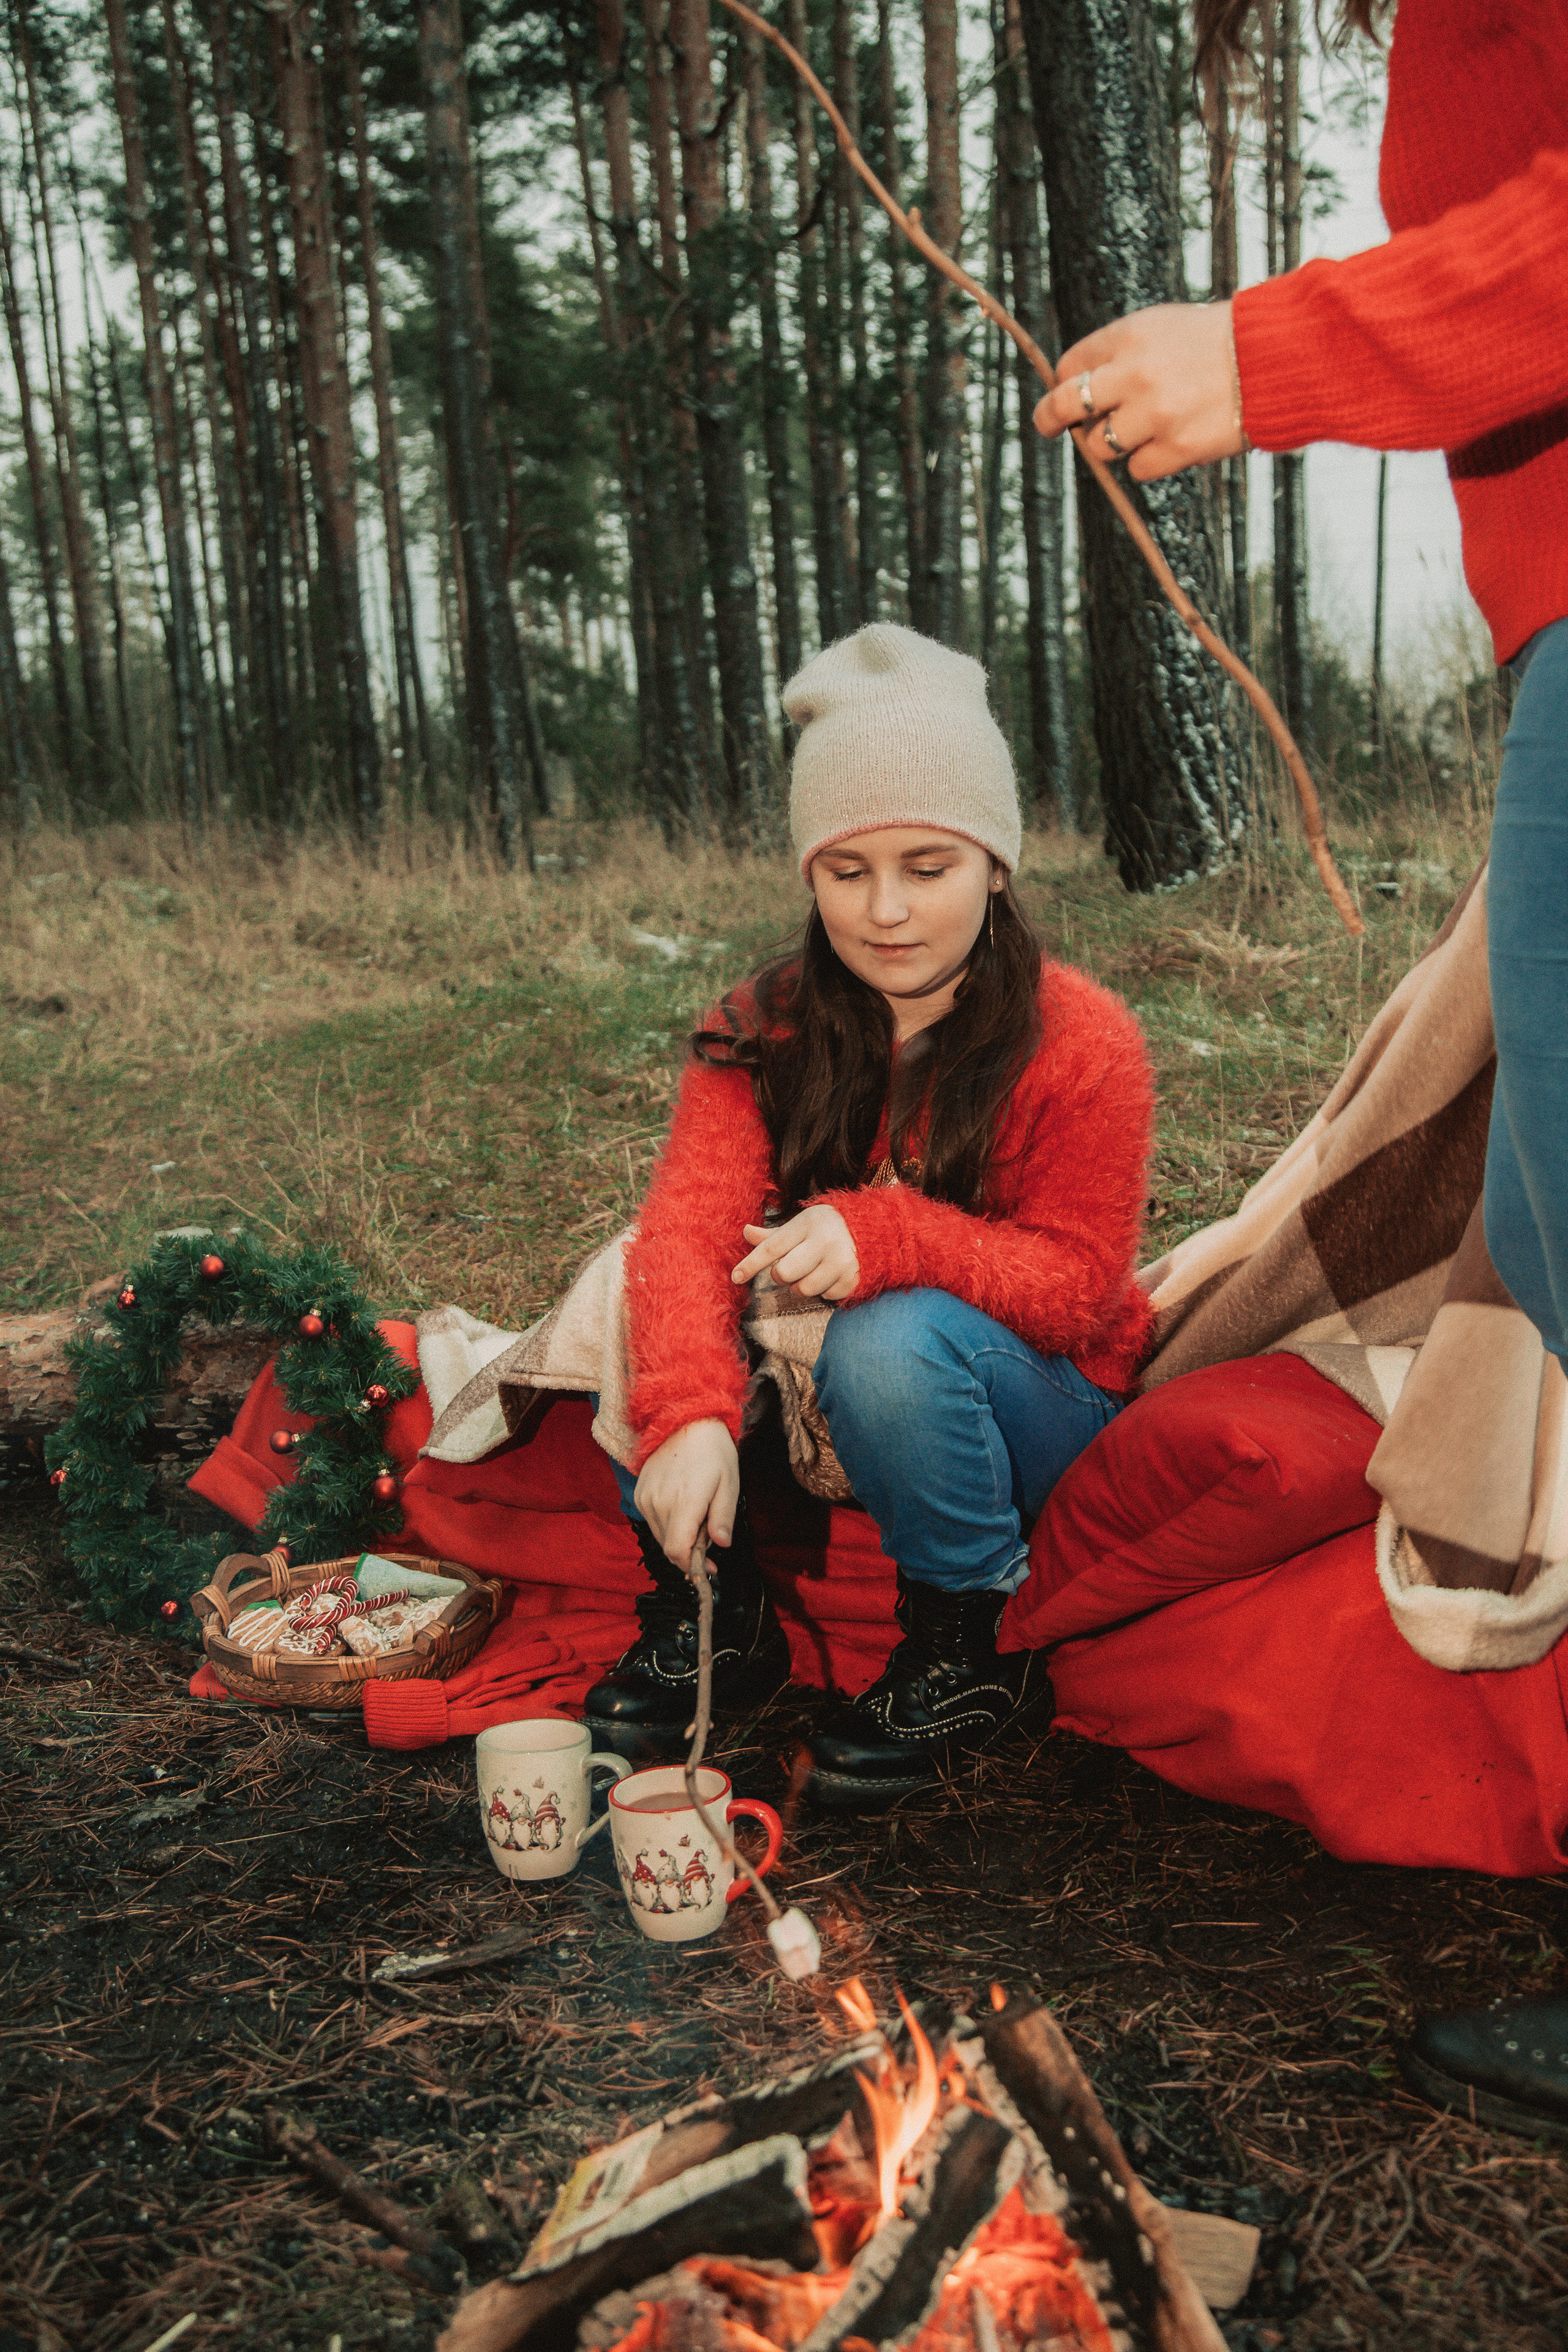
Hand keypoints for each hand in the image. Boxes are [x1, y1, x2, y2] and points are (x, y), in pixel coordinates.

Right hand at [633, 1419, 739, 1567]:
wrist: (684, 1420)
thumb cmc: (713, 1451)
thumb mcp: (729, 1483)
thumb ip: (723, 1517)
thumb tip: (722, 1545)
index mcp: (684, 1502)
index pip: (677, 1551)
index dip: (693, 1565)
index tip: (709, 1567)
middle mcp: (659, 1503)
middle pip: (669, 1548)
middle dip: (690, 1551)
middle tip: (710, 1536)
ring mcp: (645, 1498)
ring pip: (660, 1536)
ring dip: (679, 1537)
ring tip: (697, 1516)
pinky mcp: (639, 1494)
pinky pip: (652, 1522)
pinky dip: (667, 1524)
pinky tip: (681, 1508)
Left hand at [731, 1207, 859, 1300]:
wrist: (875, 1230)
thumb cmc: (827, 1228)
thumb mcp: (801, 1225)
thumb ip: (774, 1235)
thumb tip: (746, 1232)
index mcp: (808, 1223)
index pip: (772, 1247)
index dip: (751, 1264)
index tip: (735, 1277)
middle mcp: (825, 1241)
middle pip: (783, 1274)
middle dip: (782, 1275)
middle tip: (793, 1266)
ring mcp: (841, 1261)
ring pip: (803, 1289)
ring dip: (803, 1285)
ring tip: (815, 1269)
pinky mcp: (852, 1278)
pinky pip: (825, 1296)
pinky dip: (825, 1289)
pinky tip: (833, 1274)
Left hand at [1032, 300, 1244, 480]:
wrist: (1277, 358)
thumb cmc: (1220, 342)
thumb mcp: (1164, 327)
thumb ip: (1121, 353)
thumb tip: (1078, 390)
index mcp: (1129, 336)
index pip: (1069, 367)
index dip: (1067, 382)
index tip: (1069, 392)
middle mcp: (1134, 373)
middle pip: (1065, 406)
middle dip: (1050, 418)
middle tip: (1048, 426)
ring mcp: (1153, 414)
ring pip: (1101, 445)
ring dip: (1115, 442)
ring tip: (1147, 427)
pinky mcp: (1176, 447)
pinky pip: (1138, 468)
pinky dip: (1150, 461)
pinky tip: (1175, 440)